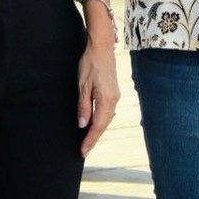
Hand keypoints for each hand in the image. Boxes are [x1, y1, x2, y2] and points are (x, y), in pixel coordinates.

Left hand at [77, 40, 119, 156]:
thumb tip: (83, 125)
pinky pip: (107, 111)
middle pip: (104, 124)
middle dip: (93, 138)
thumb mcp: (82, 85)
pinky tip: (94, 123)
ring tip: (87, 140)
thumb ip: (83, 106)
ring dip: (97, 130)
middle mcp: (114, 100)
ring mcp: (115, 95)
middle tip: (83, 150)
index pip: (98, 126)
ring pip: (106, 118)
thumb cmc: (90, 63)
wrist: (102, 47)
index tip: (83, 151)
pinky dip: (100, 120)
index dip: (90, 140)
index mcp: (106, 100)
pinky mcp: (113, 91)